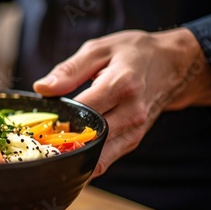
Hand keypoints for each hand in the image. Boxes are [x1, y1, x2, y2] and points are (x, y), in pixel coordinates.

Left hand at [33, 28, 210, 177]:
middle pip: (91, 138)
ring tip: (50, 149)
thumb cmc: (132, 54)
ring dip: (73, 156)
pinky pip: (105, 159)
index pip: (84, 110)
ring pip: (98, 157)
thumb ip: (70, 70)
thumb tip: (43, 88)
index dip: (58, 118)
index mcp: (122, 84)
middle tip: (38, 140)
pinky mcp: (133, 141)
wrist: (172, 65)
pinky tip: (68, 151)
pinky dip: (85, 159)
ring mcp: (135, 130)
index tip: (38, 121)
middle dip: (62, 143)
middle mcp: (132, 112)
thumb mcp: (99, 50)